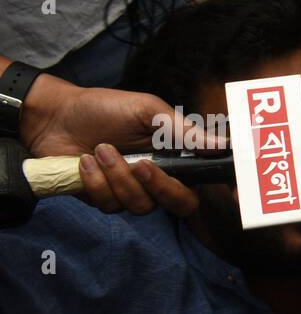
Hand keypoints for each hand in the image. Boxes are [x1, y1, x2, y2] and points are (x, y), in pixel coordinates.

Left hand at [19, 74, 223, 217]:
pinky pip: (110, 205)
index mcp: (176, 156)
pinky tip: (85, 161)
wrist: (55, 116)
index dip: (224, 191)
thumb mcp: (146, 110)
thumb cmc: (103, 108)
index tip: (232, 194)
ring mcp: (132, 191)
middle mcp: (158, 179)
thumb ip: (182, 130)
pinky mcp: (105, 199)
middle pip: (180, 204)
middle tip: (140, 164)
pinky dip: (95, 182)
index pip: (205, 181)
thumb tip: (221, 145)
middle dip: (160, 188)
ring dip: (118, 177)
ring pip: (141, 205)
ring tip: (100, 150)